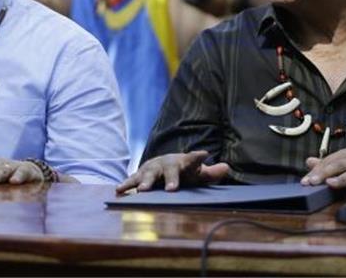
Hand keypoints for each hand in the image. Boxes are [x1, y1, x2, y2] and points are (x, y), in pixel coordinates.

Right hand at [115, 150, 229, 193]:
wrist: (162, 165)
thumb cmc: (183, 172)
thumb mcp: (197, 173)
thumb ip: (211, 173)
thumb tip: (226, 167)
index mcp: (183, 163)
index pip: (193, 159)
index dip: (198, 157)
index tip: (204, 154)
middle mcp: (166, 164)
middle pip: (169, 170)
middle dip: (170, 179)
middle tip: (172, 189)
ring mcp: (152, 169)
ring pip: (148, 176)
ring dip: (145, 183)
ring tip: (142, 191)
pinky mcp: (139, 175)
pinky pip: (132, 181)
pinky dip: (126, 186)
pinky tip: (118, 192)